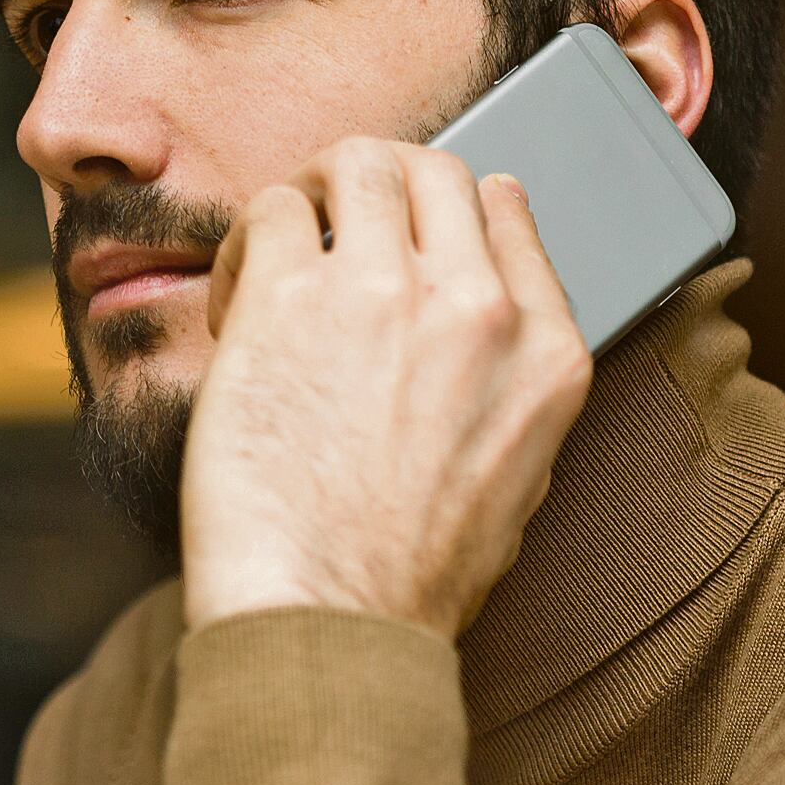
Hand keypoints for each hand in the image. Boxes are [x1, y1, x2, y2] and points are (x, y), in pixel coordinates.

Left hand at [181, 136, 592, 637]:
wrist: (330, 619)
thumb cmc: (407, 575)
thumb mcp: (520, 475)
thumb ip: (513, 380)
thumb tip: (492, 309)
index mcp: (546, 352)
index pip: (508, 211)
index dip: (450, 206)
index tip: (411, 226)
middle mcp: (476, 306)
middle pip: (435, 169)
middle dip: (380, 182)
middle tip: (333, 222)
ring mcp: (381, 292)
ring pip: (356, 164)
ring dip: (312, 193)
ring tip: (282, 248)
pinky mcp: (287, 299)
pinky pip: (268, 212)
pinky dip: (247, 241)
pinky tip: (237, 298)